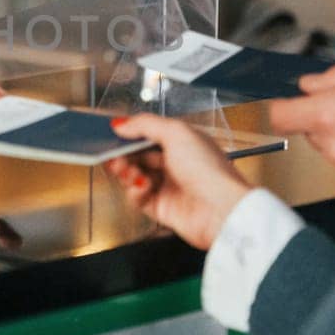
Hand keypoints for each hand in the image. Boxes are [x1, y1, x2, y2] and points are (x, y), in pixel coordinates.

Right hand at [103, 114, 253, 250]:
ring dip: (127, 173)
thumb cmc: (210, 171)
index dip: (131, 135)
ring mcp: (170, 187)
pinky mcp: (163, 208)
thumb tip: (122, 124)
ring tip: (127, 171)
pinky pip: (138, 198)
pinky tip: (140, 187)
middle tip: (114, 155)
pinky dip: (134, 192)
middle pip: (139, 157)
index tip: (115, 134)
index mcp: (184, 142)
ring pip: (136, 177)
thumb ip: (146, 124)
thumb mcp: (177, 133)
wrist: (221, 210)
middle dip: (124, 155)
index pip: (150, 135)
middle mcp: (177, 164)